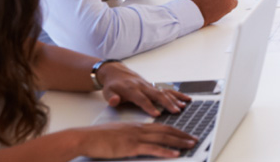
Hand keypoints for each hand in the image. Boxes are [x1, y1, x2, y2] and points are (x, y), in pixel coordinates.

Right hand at [75, 122, 196, 158]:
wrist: (85, 138)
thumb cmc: (97, 138)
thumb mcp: (117, 136)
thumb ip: (129, 138)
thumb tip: (137, 144)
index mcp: (136, 126)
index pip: (160, 126)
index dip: (174, 130)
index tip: (184, 133)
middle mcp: (139, 129)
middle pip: (166, 130)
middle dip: (182, 134)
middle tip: (194, 138)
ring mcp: (135, 137)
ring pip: (163, 137)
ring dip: (179, 141)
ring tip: (191, 144)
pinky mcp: (131, 146)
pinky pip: (152, 148)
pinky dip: (166, 151)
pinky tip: (175, 153)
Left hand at [98, 62, 189, 116]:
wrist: (116, 72)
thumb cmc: (112, 85)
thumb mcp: (107, 92)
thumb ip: (111, 98)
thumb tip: (115, 101)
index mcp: (131, 89)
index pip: (141, 99)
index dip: (149, 106)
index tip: (157, 114)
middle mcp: (142, 86)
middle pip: (157, 94)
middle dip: (167, 103)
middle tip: (175, 111)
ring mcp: (149, 85)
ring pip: (164, 92)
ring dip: (174, 99)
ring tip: (182, 107)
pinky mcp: (153, 86)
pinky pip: (167, 90)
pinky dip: (177, 94)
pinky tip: (185, 99)